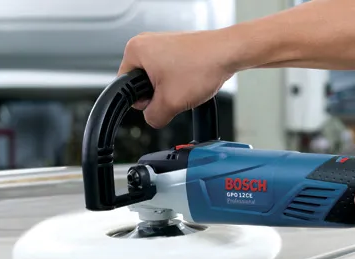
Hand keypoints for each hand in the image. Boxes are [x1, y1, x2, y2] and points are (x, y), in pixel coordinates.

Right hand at [118, 30, 236, 128]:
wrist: (229, 52)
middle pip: (141, 85)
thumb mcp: (170, 103)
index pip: (125, 88)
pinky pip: (169, 73)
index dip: (143, 102)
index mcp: (135, 50)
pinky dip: (179, 81)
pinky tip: (191, 80)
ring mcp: (161, 44)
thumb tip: (153, 119)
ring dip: (170, 89)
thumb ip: (153, 117)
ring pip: (157, 80)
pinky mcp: (175, 48)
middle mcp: (146, 43)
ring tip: (186, 84)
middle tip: (175, 93)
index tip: (159, 99)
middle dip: (157, 95)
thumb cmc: (202, 66)